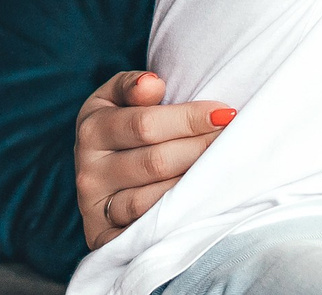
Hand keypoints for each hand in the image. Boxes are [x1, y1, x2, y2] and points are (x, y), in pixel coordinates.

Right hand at [71, 70, 232, 247]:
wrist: (96, 171)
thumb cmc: (119, 124)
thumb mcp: (116, 97)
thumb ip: (132, 85)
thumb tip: (152, 84)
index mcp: (92, 129)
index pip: (145, 125)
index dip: (189, 119)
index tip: (225, 114)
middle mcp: (88, 171)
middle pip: (154, 163)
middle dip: (200, 150)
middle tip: (233, 141)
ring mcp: (95, 208)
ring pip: (150, 201)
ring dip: (191, 186)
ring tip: (221, 170)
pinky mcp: (103, 237)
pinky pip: (142, 231)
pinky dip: (172, 220)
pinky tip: (198, 204)